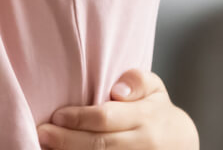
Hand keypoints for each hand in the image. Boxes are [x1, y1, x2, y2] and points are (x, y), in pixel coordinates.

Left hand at [37, 69, 198, 149]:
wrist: (181, 145)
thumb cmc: (157, 112)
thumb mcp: (155, 90)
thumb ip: (137, 80)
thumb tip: (117, 90)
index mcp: (146, 118)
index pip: (106, 118)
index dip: (79, 118)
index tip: (56, 115)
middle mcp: (142, 144)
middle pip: (98, 145)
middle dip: (66, 140)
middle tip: (42, 133)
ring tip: (45, 147)